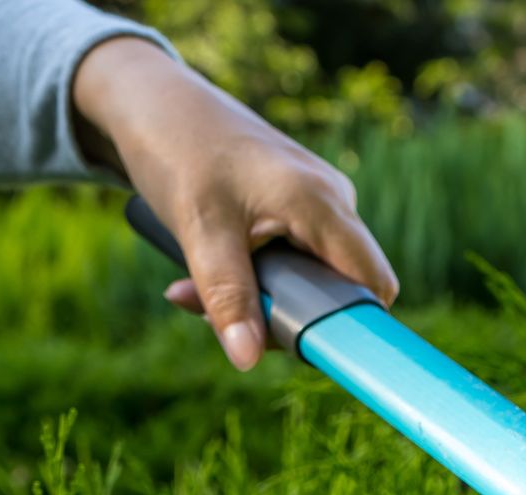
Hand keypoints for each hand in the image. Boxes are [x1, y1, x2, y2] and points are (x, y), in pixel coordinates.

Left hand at [72, 36, 397, 370]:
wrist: (151, 102)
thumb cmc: (177, 151)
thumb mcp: (200, 232)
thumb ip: (228, 298)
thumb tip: (248, 360)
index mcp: (322, 203)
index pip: (374, 286)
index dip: (352, 328)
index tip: (298, 349)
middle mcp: (332, 200)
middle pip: (339, 290)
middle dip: (282, 316)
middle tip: (218, 316)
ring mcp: (317, 201)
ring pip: (309, 277)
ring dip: (258, 298)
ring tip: (195, 291)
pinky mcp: (298, 204)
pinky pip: (292, 258)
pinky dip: (253, 275)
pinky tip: (206, 270)